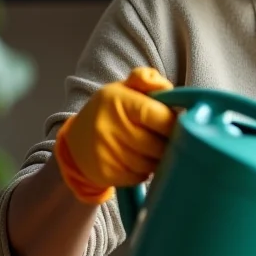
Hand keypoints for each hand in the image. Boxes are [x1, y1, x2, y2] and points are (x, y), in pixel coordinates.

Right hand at [54, 67, 176, 204]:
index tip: (180, 124)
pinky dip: (145, 171)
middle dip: (170, 144)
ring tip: (155, 150)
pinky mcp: (105, 173)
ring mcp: (106, 152)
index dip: (176, 124)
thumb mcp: (125, 88)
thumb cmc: (111, 110)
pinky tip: (140, 161)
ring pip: (151, 163)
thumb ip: (147, 79)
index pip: (160, 117)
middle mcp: (110, 126)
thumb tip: (167, 88)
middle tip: (169, 140)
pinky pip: (139, 176)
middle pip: (158, 145)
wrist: (75, 139)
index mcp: (119, 100)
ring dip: (158, 159)